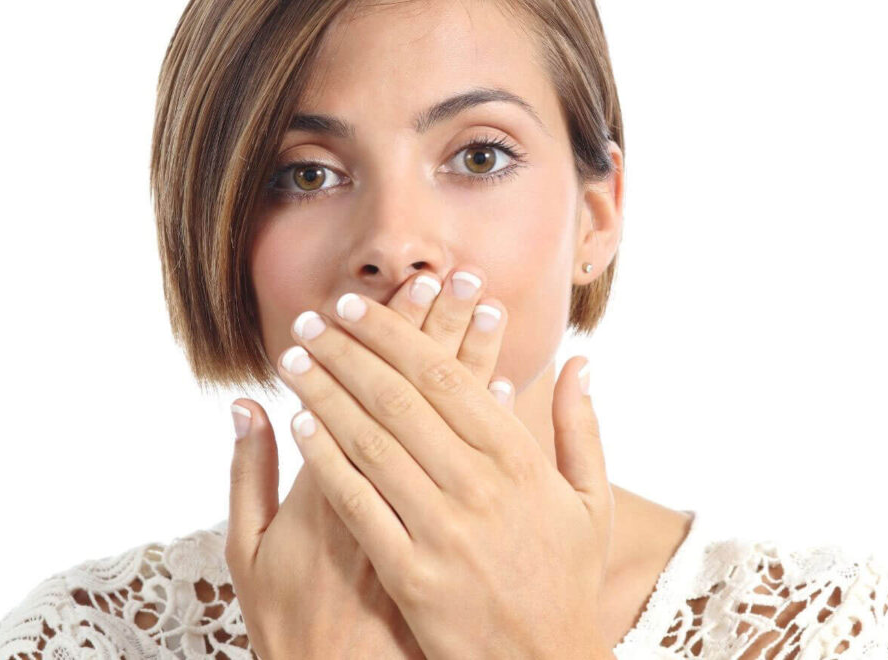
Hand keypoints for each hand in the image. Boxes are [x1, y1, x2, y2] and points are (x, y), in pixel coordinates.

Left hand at [277, 266, 614, 659]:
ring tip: (293, 360)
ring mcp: (443, 530)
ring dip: (325, 394)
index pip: (444, 376)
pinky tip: (298, 426)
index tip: (358, 308)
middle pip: (398, 399)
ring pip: (371, 443)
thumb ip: (581, 426)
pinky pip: (358, 505)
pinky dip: (326, 461)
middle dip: (347, 352)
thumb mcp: (594, 501)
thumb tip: (581, 361)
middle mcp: (479, 485)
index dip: (394, 335)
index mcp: (519, 459)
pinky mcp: (412, 575)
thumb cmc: (568, 579)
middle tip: (310, 320)